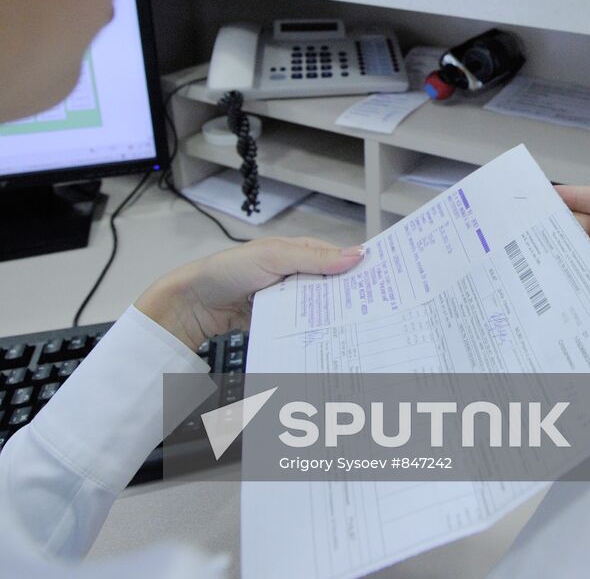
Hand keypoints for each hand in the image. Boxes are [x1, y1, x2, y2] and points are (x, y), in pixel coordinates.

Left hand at [136, 237, 363, 351]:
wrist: (194, 303)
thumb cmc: (231, 269)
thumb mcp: (275, 256)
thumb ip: (314, 258)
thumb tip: (357, 254)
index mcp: (303, 253)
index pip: (341, 259)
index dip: (362, 270)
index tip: (387, 283)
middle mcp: (300, 276)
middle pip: (334, 289)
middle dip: (352, 300)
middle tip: (379, 315)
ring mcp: (290, 301)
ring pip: (321, 311)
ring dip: (334, 320)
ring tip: (358, 333)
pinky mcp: (280, 323)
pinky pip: (303, 329)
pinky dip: (314, 334)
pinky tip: (328, 343)